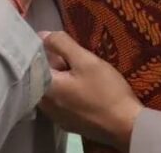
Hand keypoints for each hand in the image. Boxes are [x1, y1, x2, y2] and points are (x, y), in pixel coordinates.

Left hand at [40, 32, 141, 150]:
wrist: (127, 126)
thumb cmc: (106, 91)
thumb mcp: (86, 61)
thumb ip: (62, 44)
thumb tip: (42, 35)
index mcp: (44, 89)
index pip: (33, 62)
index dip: (45, 49)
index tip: (58, 44)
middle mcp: (43, 105)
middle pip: (41, 76)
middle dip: (54, 63)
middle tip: (74, 57)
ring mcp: (54, 116)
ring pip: (51, 88)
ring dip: (61, 77)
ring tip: (80, 71)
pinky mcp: (66, 123)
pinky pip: (59, 100)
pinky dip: (66, 91)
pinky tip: (83, 88)